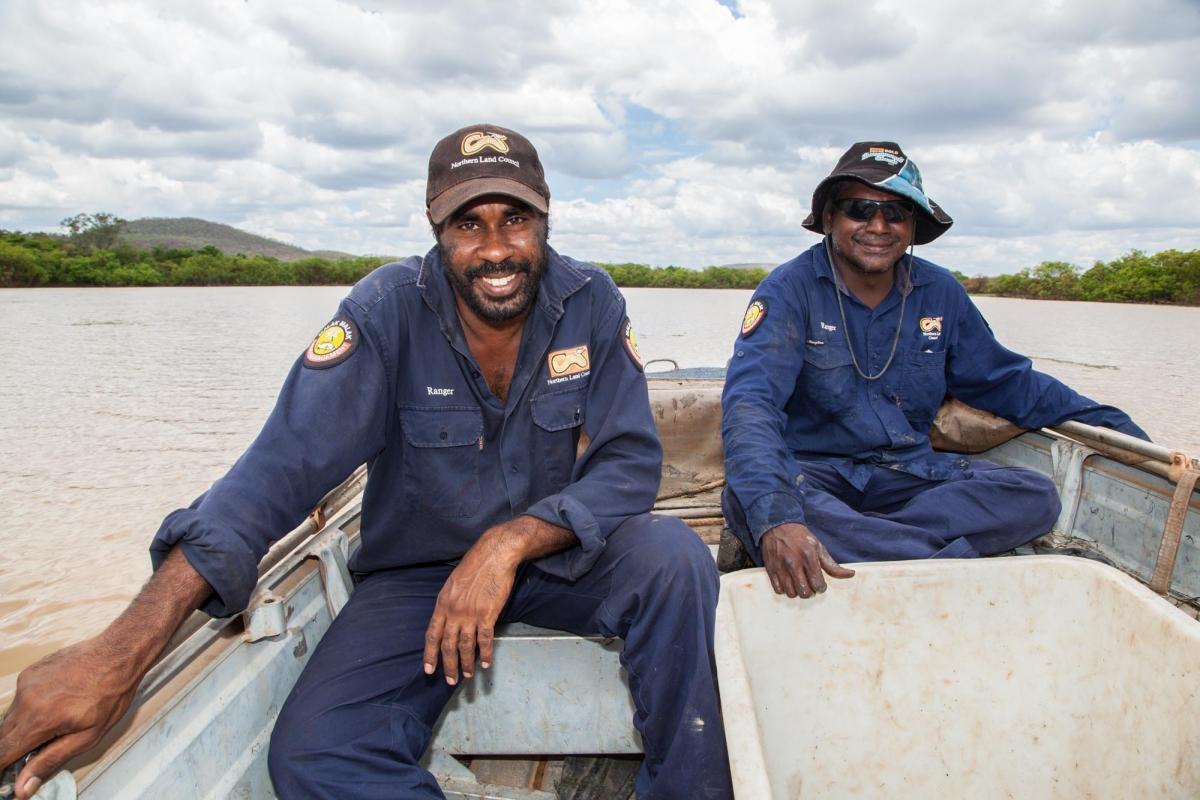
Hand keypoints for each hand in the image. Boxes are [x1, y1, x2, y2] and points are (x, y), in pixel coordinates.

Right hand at [0, 638, 139, 799]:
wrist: (118, 654)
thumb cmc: (111, 694)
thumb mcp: (88, 736)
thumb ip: (51, 760)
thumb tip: (22, 786)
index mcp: (39, 720)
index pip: (2, 753)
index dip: (0, 768)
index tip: (5, 775)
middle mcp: (26, 700)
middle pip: (2, 737)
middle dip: (12, 749)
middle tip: (37, 749)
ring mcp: (26, 683)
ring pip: (10, 717)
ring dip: (22, 727)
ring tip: (55, 722)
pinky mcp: (30, 672)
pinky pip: (20, 698)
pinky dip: (29, 708)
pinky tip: (54, 704)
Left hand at [422, 527, 521, 685]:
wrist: (494, 555)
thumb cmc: (474, 566)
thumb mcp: (452, 584)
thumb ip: (448, 603)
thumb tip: (447, 620)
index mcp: (442, 604)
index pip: (432, 635)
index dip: (430, 655)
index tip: (429, 670)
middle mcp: (454, 612)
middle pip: (447, 645)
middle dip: (448, 666)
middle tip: (450, 681)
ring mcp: (471, 615)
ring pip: (465, 646)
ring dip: (466, 664)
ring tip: (466, 676)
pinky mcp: (488, 615)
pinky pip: (485, 640)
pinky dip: (485, 654)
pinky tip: (484, 664)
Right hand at [761, 522, 854, 597]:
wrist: (778, 526)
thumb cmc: (801, 538)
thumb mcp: (819, 548)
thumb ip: (833, 565)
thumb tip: (850, 574)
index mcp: (809, 557)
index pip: (818, 584)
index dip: (821, 587)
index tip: (819, 583)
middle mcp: (794, 563)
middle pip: (805, 592)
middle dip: (810, 591)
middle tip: (809, 584)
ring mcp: (781, 567)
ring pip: (791, 593)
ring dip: (797, 591)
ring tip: (799, 583)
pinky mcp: (771, 569)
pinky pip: (778, 590)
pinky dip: (785, 589)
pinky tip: (788, 582)